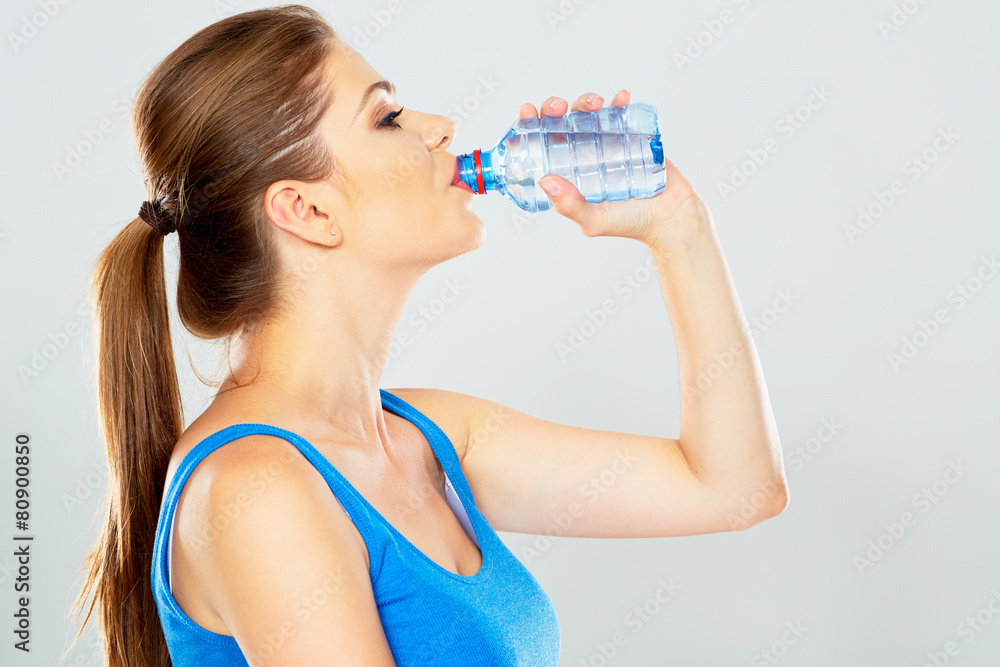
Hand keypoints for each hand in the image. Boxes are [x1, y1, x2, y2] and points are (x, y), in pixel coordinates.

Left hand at [519, 90, 711, 250]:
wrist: (672, 218)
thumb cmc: (630, 224)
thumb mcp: (594, 220)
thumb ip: (570, 205)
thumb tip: (545, 180)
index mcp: (566, 174)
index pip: (540, 146)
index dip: (529, 126)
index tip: (526, 110)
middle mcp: (581, 156)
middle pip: (559, 123)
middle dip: (554, 108)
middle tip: (559, 107)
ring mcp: (605, 143)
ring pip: (587, 113)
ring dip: (585, 101)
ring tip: (595, 104)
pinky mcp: (630, 136)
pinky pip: (620, 113)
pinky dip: (618, 102)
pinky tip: (621, 98)